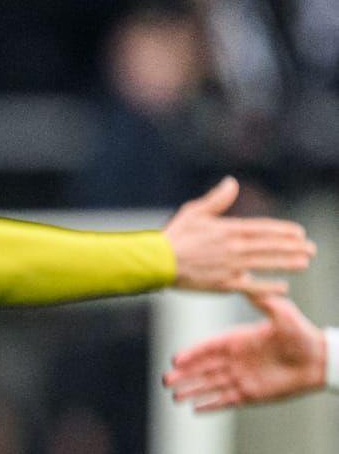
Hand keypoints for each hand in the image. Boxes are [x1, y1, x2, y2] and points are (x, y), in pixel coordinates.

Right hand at [163, 177, 314, 294]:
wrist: (158, 262)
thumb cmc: (175, 235)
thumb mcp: (194, 212)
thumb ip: (217, 199)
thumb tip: (232, 182)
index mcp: (228, 230)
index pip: (263, 229)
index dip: (283, 231)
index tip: (299, 232)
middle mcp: (234, 248)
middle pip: (270, 247)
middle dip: (293, 247)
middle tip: (312, 249)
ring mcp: (231, 267)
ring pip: (266, 264)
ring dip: (288, 263)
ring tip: (305, 262)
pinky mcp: (225, 284)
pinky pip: (252, 286)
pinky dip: (269, 287)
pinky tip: (283, 287)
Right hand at [163, 294, 326, 410]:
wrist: (320, 360)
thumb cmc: (302, 335)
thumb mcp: (282, 313)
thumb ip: (264, 302)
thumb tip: (247, 284)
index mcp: (237, 340)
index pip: (208, 348)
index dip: (192, 354)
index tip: (176, 359)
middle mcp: (235, 359)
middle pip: (203, 369)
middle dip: (184, 375)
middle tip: (166, 380)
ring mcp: (242, 377)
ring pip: (210, 386)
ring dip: (192, 390)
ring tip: (174, 396)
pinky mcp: (251, 394)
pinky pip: (227, 401)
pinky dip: (211, 405)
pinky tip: (195, 409)